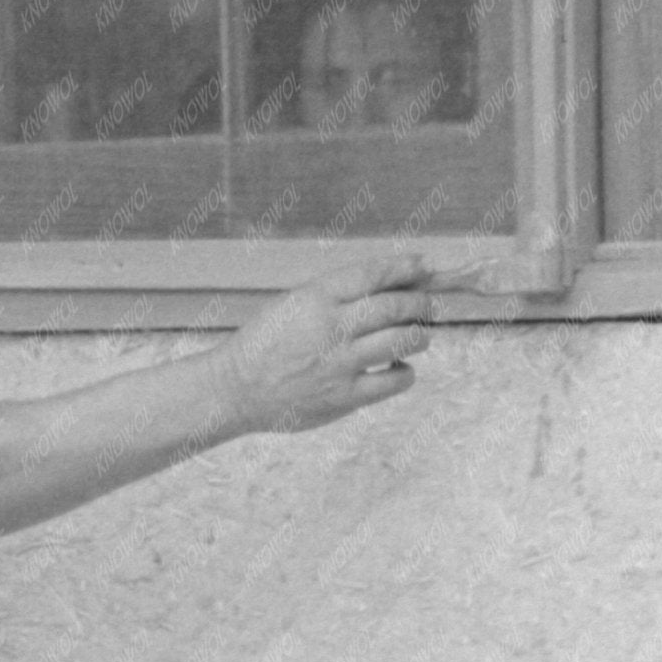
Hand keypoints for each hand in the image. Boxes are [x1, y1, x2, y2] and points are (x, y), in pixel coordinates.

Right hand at [219, 256, 436, 435]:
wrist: (234, 390)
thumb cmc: (265, 344)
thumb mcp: (294, 304)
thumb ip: (336, 295)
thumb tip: (389, 284)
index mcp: (316, 297)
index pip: (373, 274)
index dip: (405, 267)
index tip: (423, 265)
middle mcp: (331, 326)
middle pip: (395, 306)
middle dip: (420, 303)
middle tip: (427, 307)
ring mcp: (340, 363)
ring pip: (403, 341)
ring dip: (419, 336)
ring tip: (417, 337)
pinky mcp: (344, 396)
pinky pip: (394, 381)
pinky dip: (405, 372)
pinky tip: (398, 369)